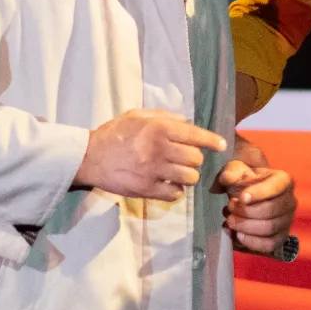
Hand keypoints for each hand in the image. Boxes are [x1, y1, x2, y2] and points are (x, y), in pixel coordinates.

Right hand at [74, 109, 227, 201]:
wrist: (89, 157)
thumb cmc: (115, 133)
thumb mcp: (138, 115)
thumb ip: (165, 116)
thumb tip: (187, 122)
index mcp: (160, 128)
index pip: (196, 135)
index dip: (213, 141)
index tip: (221, 145)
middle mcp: (160, 149)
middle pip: (196, 159)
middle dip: (196, 159)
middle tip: (188, 158)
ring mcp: (153, 172)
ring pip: (189, 178)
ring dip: (189, 176)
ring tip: (181, 173)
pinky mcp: (146, 190)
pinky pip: (174, 194)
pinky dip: (177, 191)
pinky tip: (170, 185)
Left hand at [216, 144, 296, 255]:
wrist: (249, 198)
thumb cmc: (245, 183)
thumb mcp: (237, 171)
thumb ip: (232, 172)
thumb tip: (228, 178)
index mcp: (284, 180)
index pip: (276, 187)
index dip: (259, 193)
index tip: (242, 198)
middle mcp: (290, 201)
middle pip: (271, 210)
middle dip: (247, 212)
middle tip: (229, 208)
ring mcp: (287, 221)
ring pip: (269, 228)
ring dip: (246, 226)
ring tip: (230, 220)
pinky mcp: (280, 238)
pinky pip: (269, 245)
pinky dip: (251, 242)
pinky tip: (238, 235)